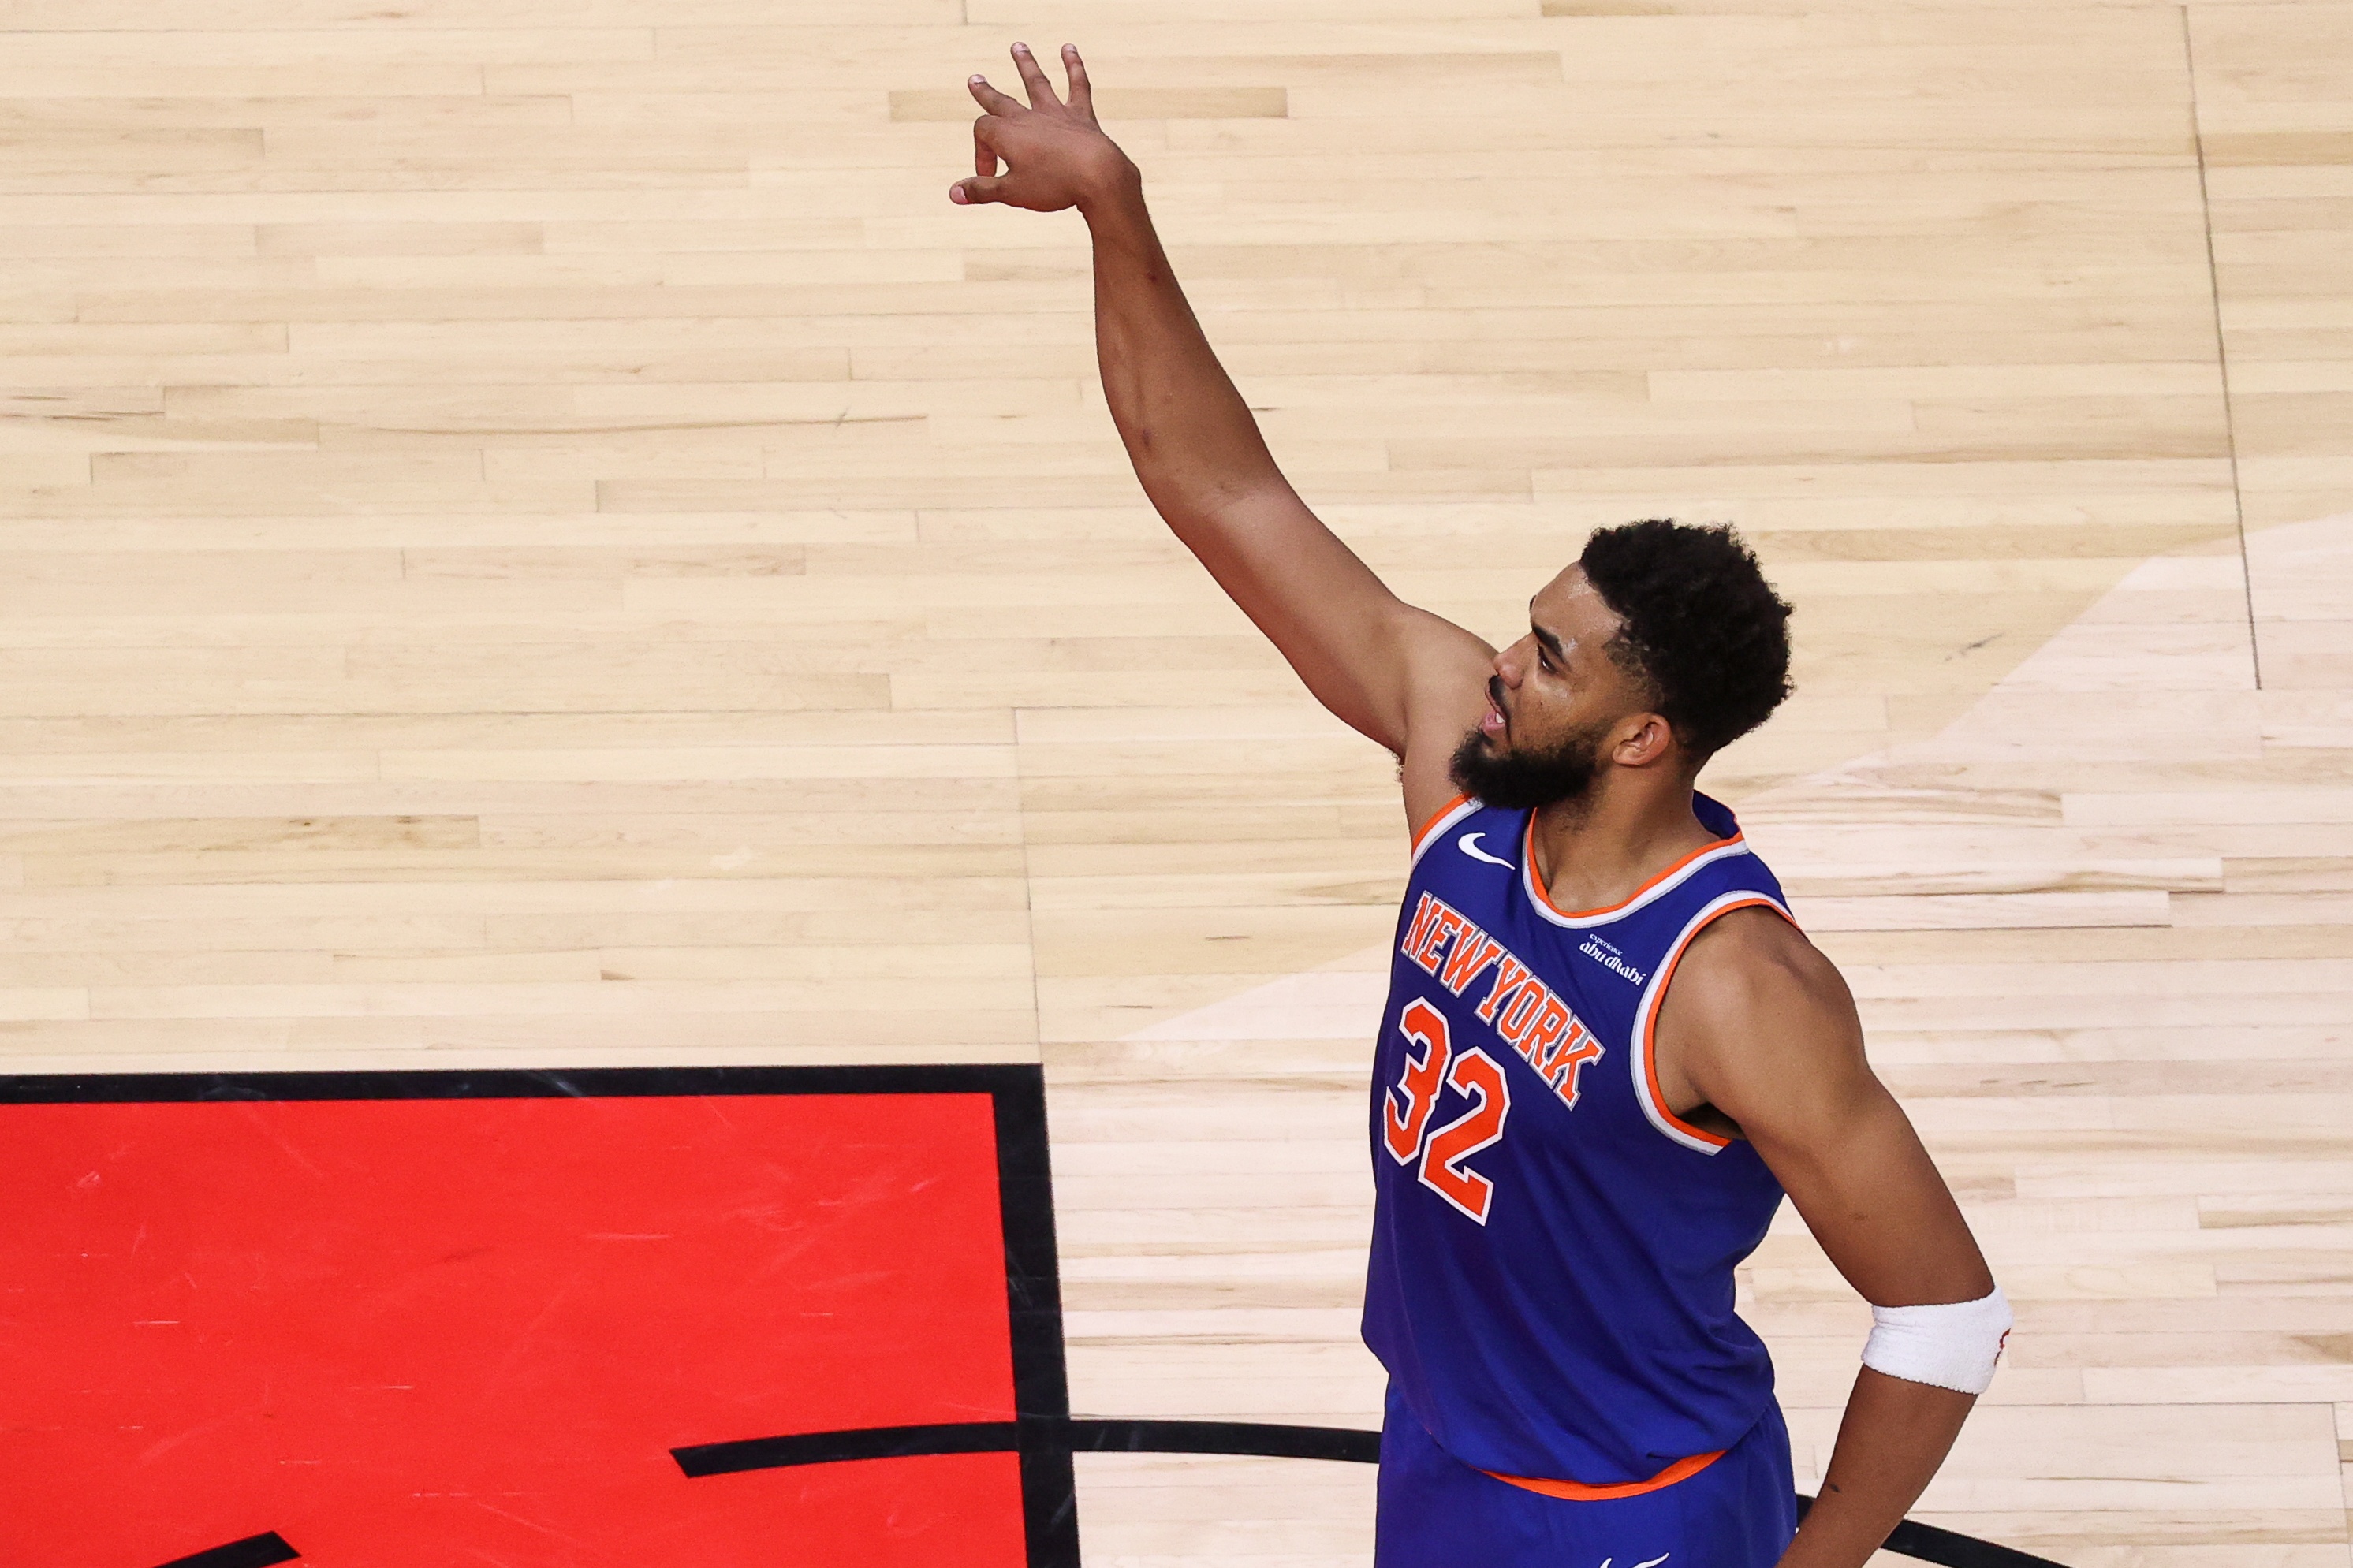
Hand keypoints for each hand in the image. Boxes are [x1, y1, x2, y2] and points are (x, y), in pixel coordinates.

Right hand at [949, 42, 1133, 212]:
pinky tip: (1069, 49)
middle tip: (975, 80)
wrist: (1097, 176)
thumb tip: (953, 194)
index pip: (982, 133)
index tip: (990, 176)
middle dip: (986, 92)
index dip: (981, 154)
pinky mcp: (1080, 115)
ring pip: (1036, 82)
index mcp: (1005, 134)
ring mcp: (1054, 113)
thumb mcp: (1011, 193)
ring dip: (1025, 64)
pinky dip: (1073, 66)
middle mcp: (1027, 117)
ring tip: (1018, 47)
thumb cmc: (1053, 185)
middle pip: (1000, 100)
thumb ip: (982, 190)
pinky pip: (1076, 85)